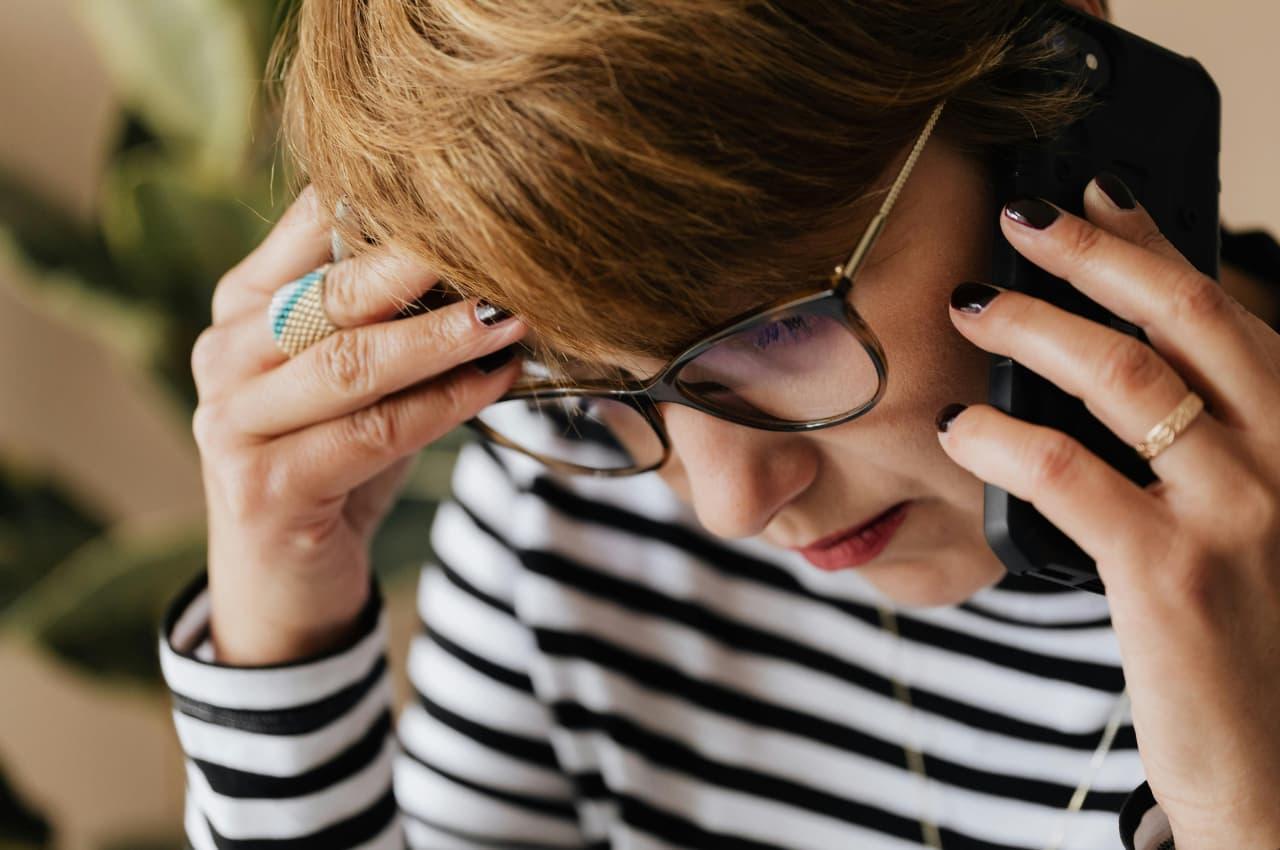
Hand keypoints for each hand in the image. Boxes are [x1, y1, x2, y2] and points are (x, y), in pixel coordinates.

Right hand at [192, 185, 526, 664]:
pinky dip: (442, 405)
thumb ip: (390, 316)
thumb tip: (488, 255)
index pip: (309, 227)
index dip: (386, 202)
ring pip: (352, 364)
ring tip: (508, 315)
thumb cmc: (334, 458)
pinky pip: (371, 433)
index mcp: (243, 305)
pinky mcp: (263, 486)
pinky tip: (493, 383)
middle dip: (420, 264)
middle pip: (332, 293)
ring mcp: (233, 422)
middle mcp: (225, 353)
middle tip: (500, 242)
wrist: (284, 578)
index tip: (468, 184)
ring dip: (441, 338)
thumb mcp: (357, 376)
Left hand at [936, 176, 1279, 848]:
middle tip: (1020, 219)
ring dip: (1037, 327)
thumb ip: (1208, 450)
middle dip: (1095, 256)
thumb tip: (1118, 377)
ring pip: (1125, 380)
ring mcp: (1238, 514)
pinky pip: (1069, 475)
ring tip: (973, 306)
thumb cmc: (1258, 647)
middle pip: (1185, 319)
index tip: (1097, 196)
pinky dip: (1003, 440)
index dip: (1156, 246)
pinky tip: (957, 428)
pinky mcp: (1172, 575)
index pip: (1226, 315)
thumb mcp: (1259, 528)